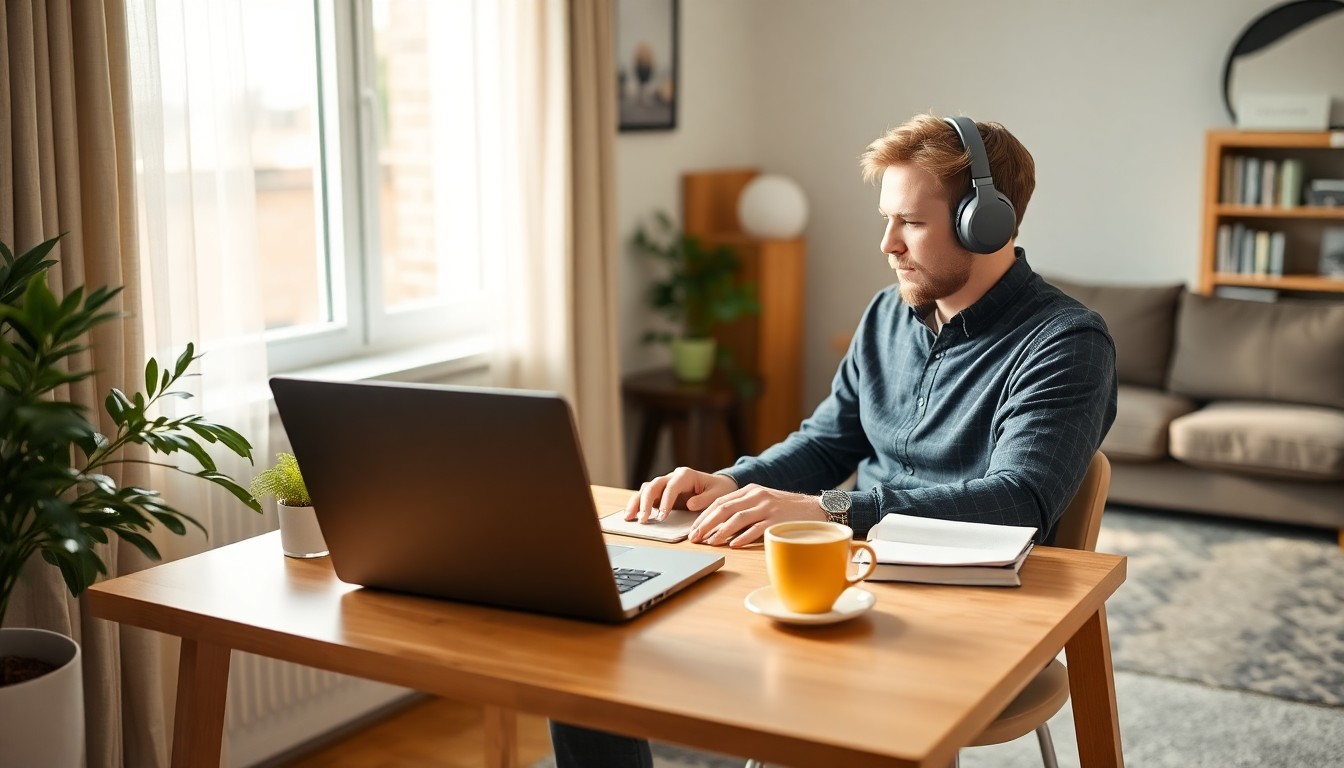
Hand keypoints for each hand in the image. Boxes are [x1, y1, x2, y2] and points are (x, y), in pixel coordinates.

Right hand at [624, 467, 738, 523]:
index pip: (671, 486)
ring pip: (645, 489)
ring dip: (636, 503)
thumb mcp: (718, 494)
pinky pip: (645, 496)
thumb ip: (705, 499)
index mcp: (686, 475)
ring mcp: (665, 484)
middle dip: (645, 502)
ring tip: (629, 518)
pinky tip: (631, 516)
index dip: (665, 501)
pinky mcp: (661, 493)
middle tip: (643, 520)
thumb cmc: (719, 490)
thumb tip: (689, 504)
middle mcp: (672, 477)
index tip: (662, 517)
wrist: (718, 486)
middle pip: (653, 486)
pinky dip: (637, 505)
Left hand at [686, 484, 825, 547]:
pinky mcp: (777, 519)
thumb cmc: (786, 509)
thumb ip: (744, 507)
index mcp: (750, 490)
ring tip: (710, 542)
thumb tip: (720, 525)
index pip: (720, 501)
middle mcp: (757, 496)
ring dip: (720, 531)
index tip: (693, 529)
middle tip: (695, 537)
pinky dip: (743, 537)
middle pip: (724, 508)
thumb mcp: (763, 501)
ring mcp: (767, 507)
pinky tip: (733, 544)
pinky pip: (756, 529)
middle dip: (706, 524)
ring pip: (737, 518)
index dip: (703, 516)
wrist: (816, 509)